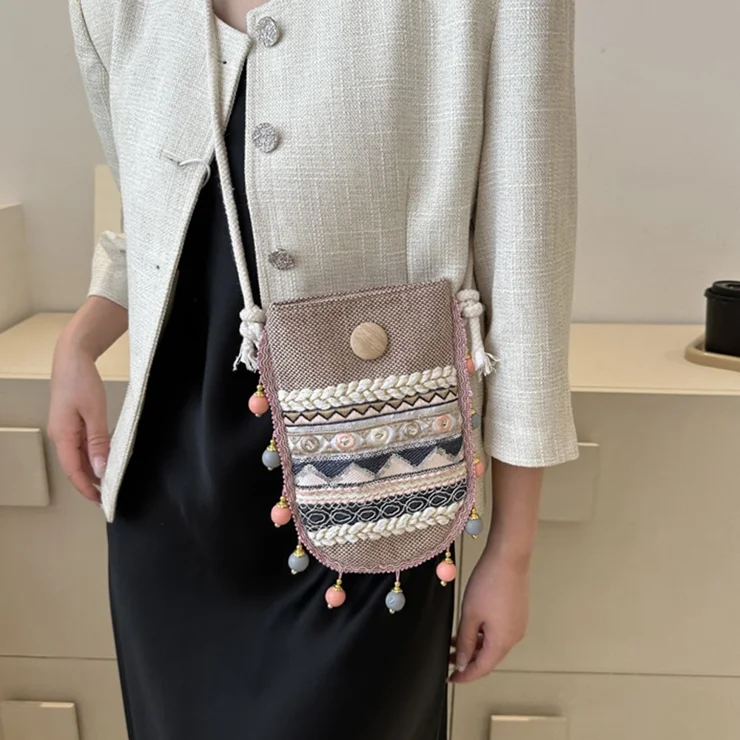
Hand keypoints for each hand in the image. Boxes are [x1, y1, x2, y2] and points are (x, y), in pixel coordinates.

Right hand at [47, 328, 109, 502]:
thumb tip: (100, 468)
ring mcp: (64, 430)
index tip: (101, 501)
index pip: (73, 471)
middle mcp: (60, 436)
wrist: (72, 358)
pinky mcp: (70, 423)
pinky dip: (92, 456)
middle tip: (109, 495)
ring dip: (92, 470)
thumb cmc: (82, 381)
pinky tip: (105, 460)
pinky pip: (81, 445)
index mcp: (62, 436)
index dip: (87, 488)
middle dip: (90, 483)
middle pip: (74, 467)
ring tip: (110, 481)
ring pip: (78, 457)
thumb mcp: (95, 412)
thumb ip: (98, 442)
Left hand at [448, 550, 529, 682]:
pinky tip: (470, 627)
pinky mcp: (516, 613)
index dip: (465, 676)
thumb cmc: (489, 582)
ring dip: (475, 646)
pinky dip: (484, 634)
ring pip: (493, 644)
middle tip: (449, 659)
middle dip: (468, 660)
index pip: (482, 668)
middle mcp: (514, 636)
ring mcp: (517, 624)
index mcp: (502, 641)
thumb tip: (463, 661)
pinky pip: (499, 632)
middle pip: (489, 657)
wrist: (508, 558)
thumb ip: (465, 641)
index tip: (451, 678)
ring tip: (455, 642)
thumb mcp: (470, 615)